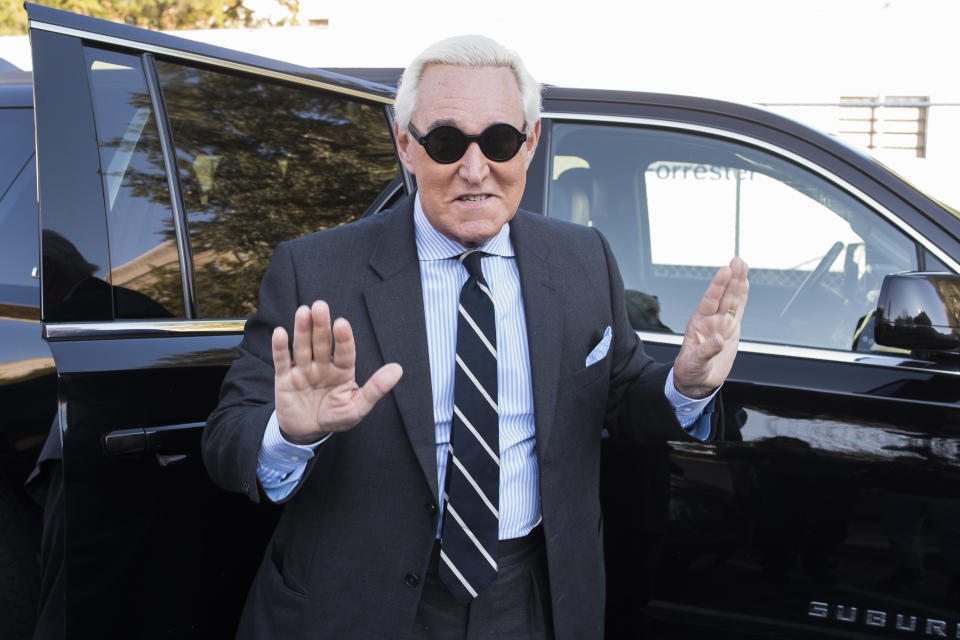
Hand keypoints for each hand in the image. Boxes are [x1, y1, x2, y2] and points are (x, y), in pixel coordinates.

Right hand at [271, 301, 402, 444]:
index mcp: (342, 370)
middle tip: (321, 306)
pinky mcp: (284, 378)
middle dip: (321, 326)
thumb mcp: (357, 407)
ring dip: (302, 330)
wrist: (307, 431)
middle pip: (321, 343)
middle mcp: (322, 365)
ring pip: (302, 347)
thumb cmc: (335, 417)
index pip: (344, 352)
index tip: (342, 323)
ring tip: (304, 312)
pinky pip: (281, 361)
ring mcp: (302, 370)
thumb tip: (398, 369)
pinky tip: (280, 332)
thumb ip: (376, 388)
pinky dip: (280, 347)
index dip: (343, 338)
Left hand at [673, 257, 748, 398]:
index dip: (717, 285)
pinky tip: (745, 284)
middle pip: (723, 295)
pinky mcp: (731, 329)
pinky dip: (742, 297)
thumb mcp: (693, 364)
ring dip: (738, 282)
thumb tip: (718, 340)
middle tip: (738, 260)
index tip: (725, 271)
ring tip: (742, 265)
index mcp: (699, 325)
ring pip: (732, 299)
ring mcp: (721, 323)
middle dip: (731, 278)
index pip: (710, 301)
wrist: (696, 381)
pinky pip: (738, 310)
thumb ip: (705, 351)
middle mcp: (711, 320)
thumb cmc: (690, 371)